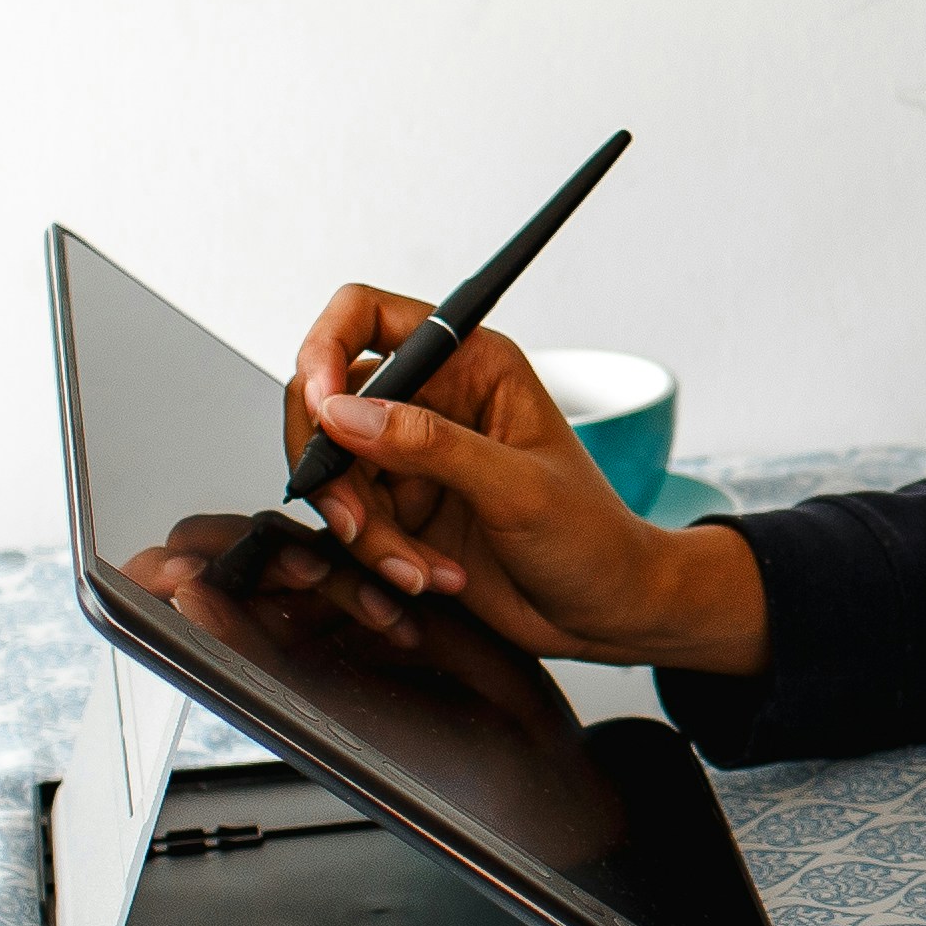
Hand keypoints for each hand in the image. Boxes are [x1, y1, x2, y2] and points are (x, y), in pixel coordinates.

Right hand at [271, 284, 770, 674]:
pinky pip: (349, 524)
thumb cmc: (591, 538)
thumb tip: (343, 412)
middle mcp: (432, 399)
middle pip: (326, 403)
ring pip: (332, 474)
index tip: (321, 410)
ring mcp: (410, 456)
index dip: (324, 352)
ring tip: (422, 570)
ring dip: (365, 534)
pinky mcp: (399, 509)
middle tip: (360, 527)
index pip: (364, 315)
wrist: (604, 611)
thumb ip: (429, 446)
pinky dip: (375, 559)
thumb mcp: (516, 488)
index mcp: (470, 362)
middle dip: (335, 474)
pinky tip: (429, 577)